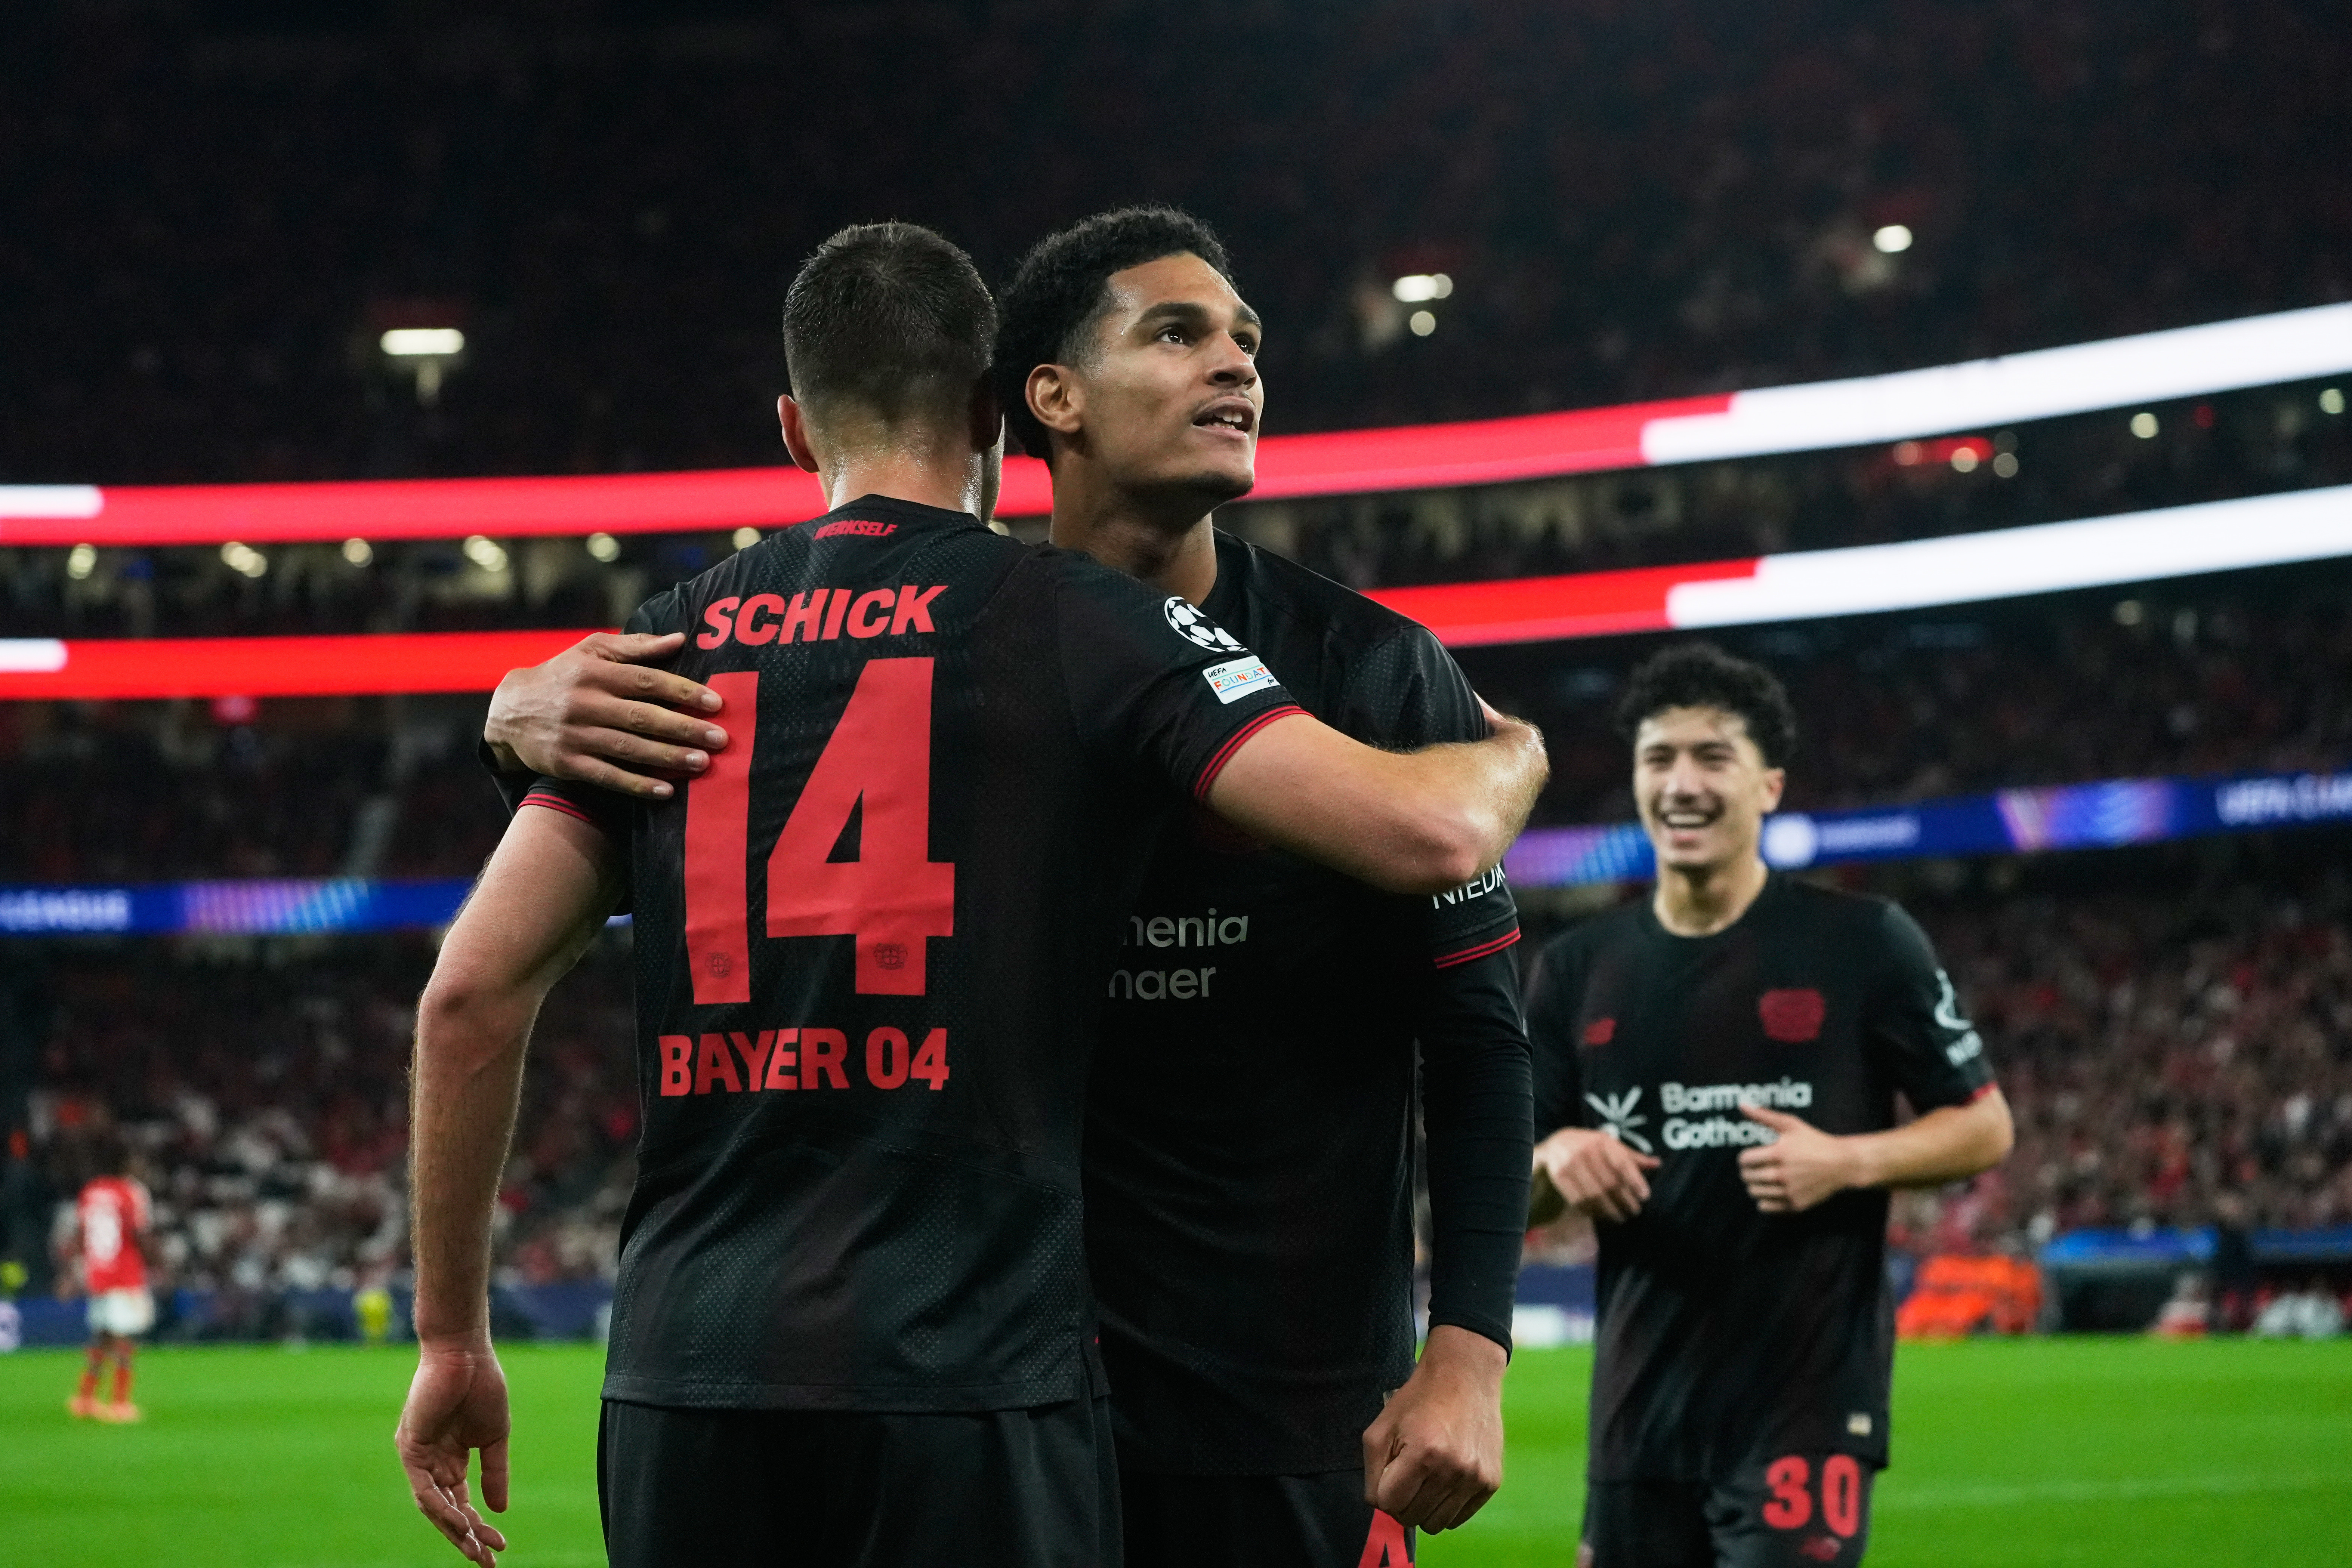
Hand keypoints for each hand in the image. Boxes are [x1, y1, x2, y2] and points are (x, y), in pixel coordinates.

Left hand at [395, 1343, 512, 1566]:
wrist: (466, 1353)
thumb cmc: (482, 1386)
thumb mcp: (494, 1437)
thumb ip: (495, 1472)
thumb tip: (499, 1509)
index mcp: (451, 1459)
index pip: (462, 1502)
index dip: (479, 1527)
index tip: (501, 1546)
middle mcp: (432, 1463)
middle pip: (447, 1511)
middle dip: (466, 1538)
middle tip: (487, 1561)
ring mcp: (419, 1457)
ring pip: (434, 1506)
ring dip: (455, 1530)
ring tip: (477, 1548)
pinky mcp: (410, 1447)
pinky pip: (424, 1488)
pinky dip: (441, 1507)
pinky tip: (461, 1521)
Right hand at [484, 632, 727, 798]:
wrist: (509, 710)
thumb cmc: (563, 675)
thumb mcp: (592, 650)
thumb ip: (636, 646)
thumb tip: (680, 639)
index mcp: (595, 672)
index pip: (647, 681)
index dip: (683, 692)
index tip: (716, 703)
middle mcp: (585, 703)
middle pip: (643, 717)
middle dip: (685, 728)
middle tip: (720, 738)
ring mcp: (575, 735)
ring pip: (629, 748)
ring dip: (668, 757)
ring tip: (703, 763)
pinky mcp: (567, 763)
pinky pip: (608, 776)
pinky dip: (637, 784)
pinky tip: (666, 790)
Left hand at [1362, 1325, 1506, 1532]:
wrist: (1465, 1375)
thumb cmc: (1417, 1399)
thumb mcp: (1381, 1427)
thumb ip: (1372, 1470)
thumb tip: (1380, 1505)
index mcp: (1421, 1454)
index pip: (1388, 1504)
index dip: (1383, 1491)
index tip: (1390, 1474)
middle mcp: (1451, 1471)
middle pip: (1411, 1518)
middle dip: (1402, 1501)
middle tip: (1407, 1476)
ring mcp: (1475, 1479)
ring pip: (1436, 1524)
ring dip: (1424, 1507)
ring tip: (1427, 1478)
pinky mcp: (1491, 1482)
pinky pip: (1459, 1518)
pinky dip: (1447, 1507)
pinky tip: (1446, 1479)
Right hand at [1533, 1127, 1660, 1223]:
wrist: (1556, 1145)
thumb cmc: (1591, 1146)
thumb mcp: (1611, 1145)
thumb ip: (1632, 1157)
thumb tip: (1658, 1163)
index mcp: (1602, 1141)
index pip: (1622, 1163)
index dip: (1635, 1181)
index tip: (1645, 1196)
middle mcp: (1585, 1150)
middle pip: (1610, 1182)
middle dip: (1625, 1200)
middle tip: (1634, 1211)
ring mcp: (1570, 1163)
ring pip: (1594, 1194)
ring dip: (1609, 1210)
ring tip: (1620, 1218)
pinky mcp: (1559, 1176)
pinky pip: (1578, 1199)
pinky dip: (1591, 1210)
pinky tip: (1600, 1215)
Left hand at [1737, 1105, 1862, 1212]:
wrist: (1842, 1164)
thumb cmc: (1815, 1141)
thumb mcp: (1791, 1124)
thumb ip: (1763, 1115)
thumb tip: (1741, 1104)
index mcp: (1779, 1154)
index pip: (1744, 1161)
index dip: (1744, 1158)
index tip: (1751, 1157)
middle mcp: (1782, 1174)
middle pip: (1747, 1178)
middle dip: (1748, 1171)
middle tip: (1757, 1167)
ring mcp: (1790, 1192)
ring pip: (1754, 1193)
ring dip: (1755, 1185)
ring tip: (1763, 1178)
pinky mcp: (1796, 1204)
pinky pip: (1766, 1207)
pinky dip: (1764, 1200)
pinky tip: (1772, 1190)